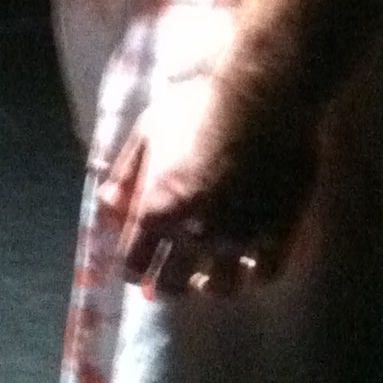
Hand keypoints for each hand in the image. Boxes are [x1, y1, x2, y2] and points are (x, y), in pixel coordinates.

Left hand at [103, 70, 318, 296]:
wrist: (263, 95)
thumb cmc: (199, 105)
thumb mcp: (148, 130)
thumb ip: (126, 173)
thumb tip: (105, 205)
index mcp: (158, 207)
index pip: (134, 262)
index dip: (132, 269)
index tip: (135, 269)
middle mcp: (195, 232)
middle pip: (173, 283)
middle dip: (165, 284)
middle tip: (168, 279)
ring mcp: (239, 237)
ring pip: (221, 287)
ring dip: (210, 285)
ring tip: (208, 278)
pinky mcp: (277, 233)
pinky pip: (263, 274)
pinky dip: (253, 274)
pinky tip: (248, 264)